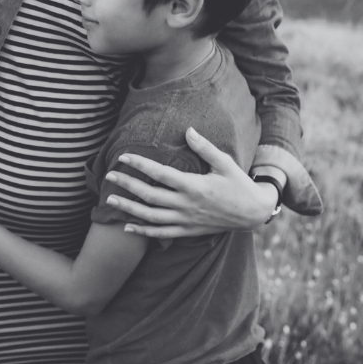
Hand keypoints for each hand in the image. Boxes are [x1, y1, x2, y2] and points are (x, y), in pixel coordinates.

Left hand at [105, 127, 272, 238]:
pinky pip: (161, 233)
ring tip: (110, 200)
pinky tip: (126, 227)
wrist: (253, 213)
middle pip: (150, 195)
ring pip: (151, 216)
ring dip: (129, 208)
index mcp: (194, 186)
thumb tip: (188, 130)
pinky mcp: (188, 231)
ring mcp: (186, 220)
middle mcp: (186, 205)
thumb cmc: (238, 184)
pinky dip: (143, 231)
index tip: (124, 156)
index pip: (160, 174)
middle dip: (127, 185)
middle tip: (109, 176)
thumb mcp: (225, 162)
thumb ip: (204, 148)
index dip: (140, 164)